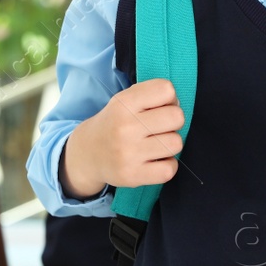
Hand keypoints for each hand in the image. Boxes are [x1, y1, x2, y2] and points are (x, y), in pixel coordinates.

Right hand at [61, 78, 184, 198]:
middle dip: (173, 122)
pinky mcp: (132, 176)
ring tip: (155, 145)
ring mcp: (128, 153)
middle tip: (159, 128)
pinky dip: (167, 166)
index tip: (158, 108)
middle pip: (177, 117)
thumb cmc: (115, 124)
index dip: (169, 99)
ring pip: (176, 143)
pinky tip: (155, 161)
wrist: (88, 154)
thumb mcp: (124, 100)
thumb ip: (151, 95)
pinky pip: (170, 169)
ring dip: (170, 144)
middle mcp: (125, 127)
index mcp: (123, 103)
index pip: (166, 90)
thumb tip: (177, 106)